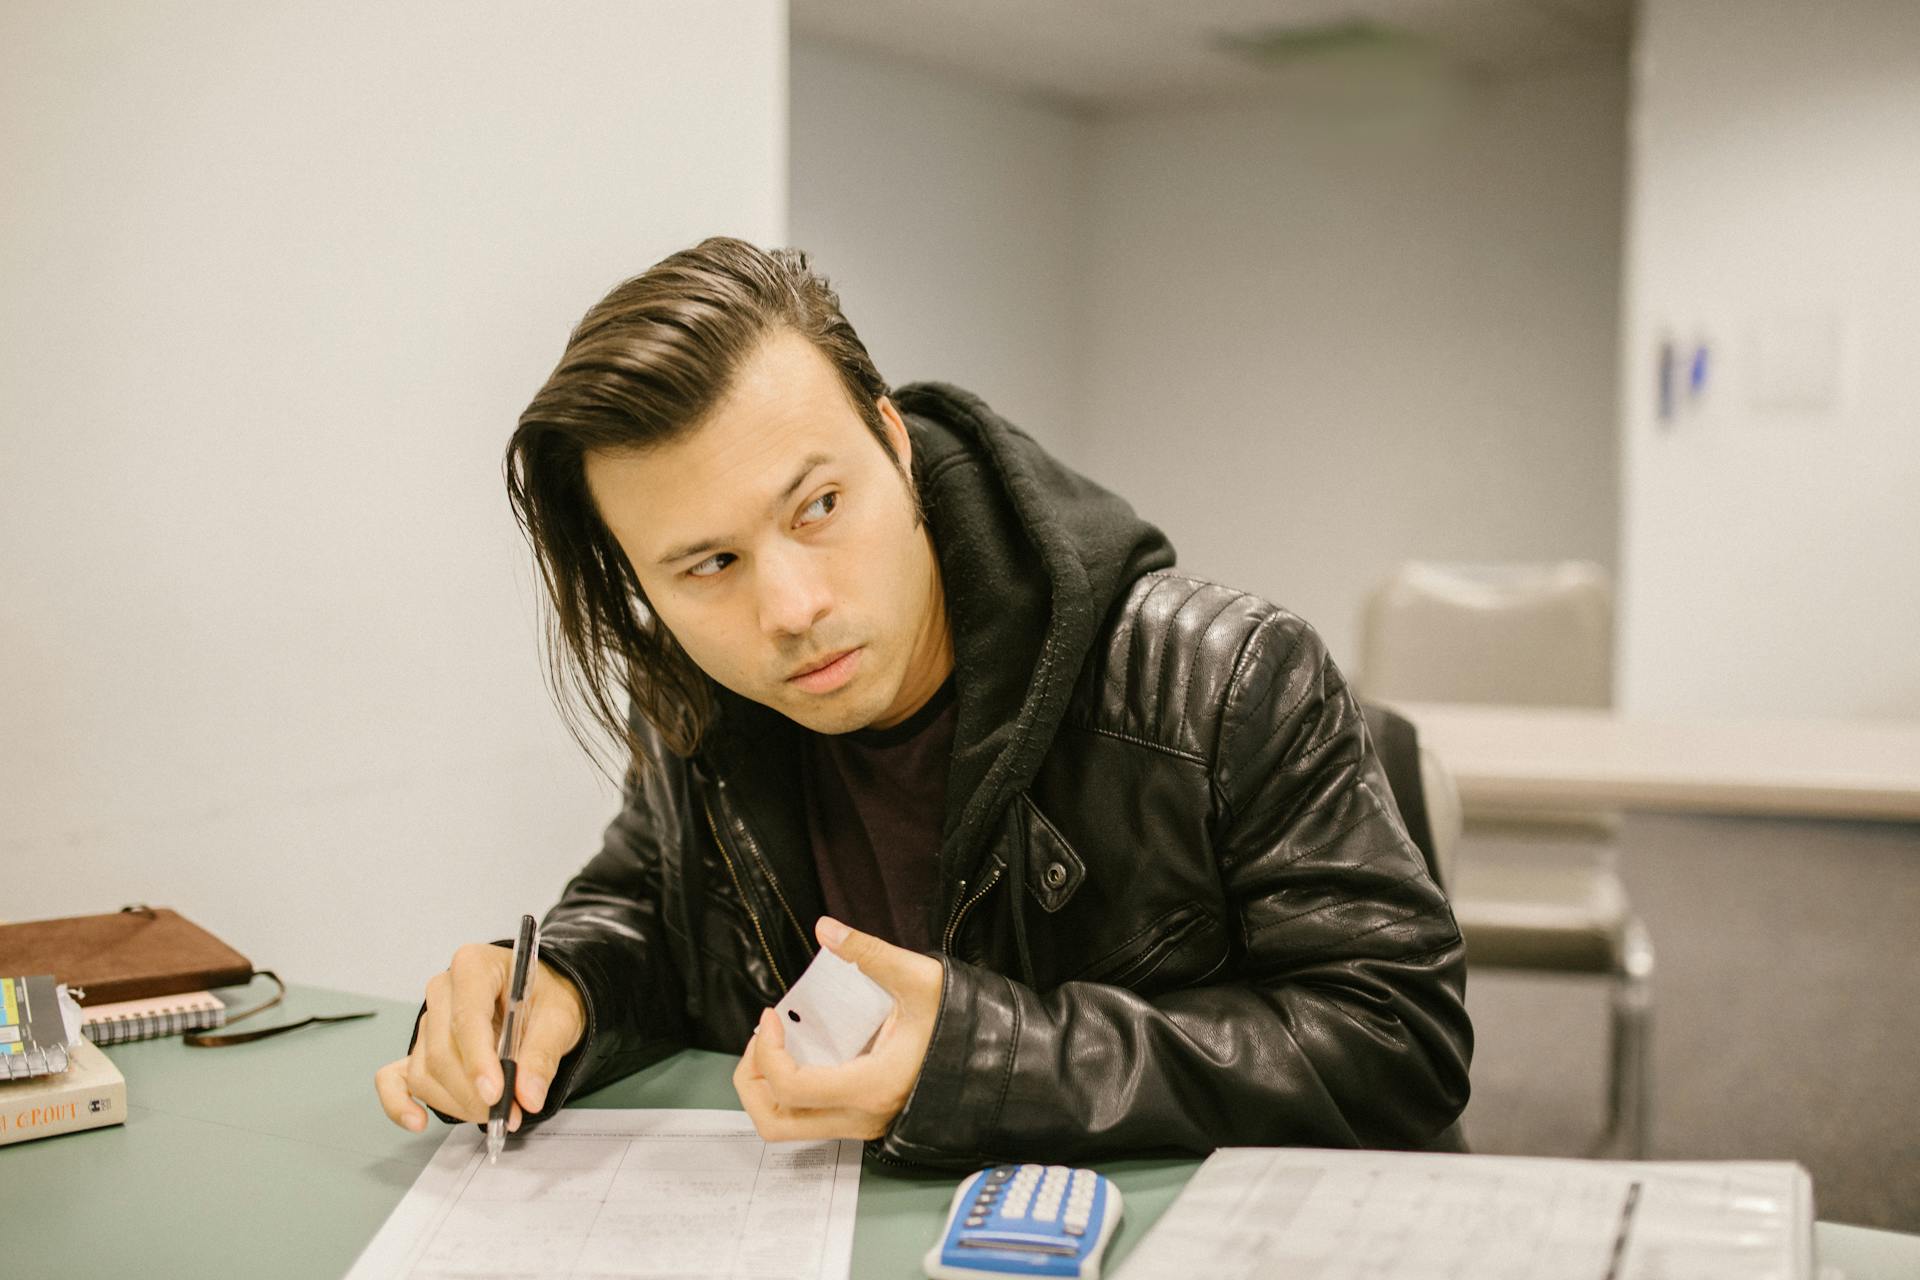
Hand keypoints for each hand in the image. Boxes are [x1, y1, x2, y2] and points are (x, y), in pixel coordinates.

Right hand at [374, 941, 586, 1132]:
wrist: (539, 997)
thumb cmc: (545, 997)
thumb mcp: (559, 1017)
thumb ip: (543, 1055)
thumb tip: (528, 1095)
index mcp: (475, 967)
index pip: (466, 1018)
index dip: (478, 1061)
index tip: (496, 1094)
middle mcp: (442, 990)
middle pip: (443, 1052)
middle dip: (473, 1092)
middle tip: (509, 1113)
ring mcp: (427, 1020)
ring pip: (426, 1072)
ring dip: (457, 1102)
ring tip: (496, 1112)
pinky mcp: (419, 1047)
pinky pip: (395, 1079)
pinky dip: (400, 1103)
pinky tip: (418, 1121)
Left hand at [733, 916, 942, 1141]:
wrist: (999, 1060)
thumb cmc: (963, 1023)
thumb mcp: (920, 980)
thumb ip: (869, 954)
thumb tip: (825, 928)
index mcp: (871, 1087)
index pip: (791, 1086)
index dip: (766, 1051)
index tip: (770, 1014)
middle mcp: (862, 1117)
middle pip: (775, 1123)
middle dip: (751, 1079)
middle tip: (761, 1037)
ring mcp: (863, 1125)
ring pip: (789, 1128)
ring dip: (766, 1089)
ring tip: (773, 1045)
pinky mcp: (865, 1121)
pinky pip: (810, 1118)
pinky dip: (789, 1091)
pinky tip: (802, 1052)